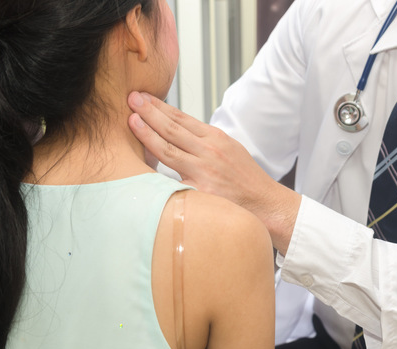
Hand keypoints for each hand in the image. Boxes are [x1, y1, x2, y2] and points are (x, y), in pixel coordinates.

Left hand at [127, 91, 300, 253]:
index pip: (182, 118)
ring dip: (147, 134)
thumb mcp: (229, 150)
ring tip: (131, 121)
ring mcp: (204, 172)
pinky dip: (156, 174)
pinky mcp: (201, 192)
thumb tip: (177, 133)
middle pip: (172, 129)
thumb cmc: (245, 178)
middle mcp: (209, 152)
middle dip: (150, 112)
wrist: (266, 203)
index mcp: (215, 139)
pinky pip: (173, 182)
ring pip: (169, 150)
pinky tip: (139, 167)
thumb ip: (204, 142)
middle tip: (131, 100)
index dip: (160, 107)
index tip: (143, 97)